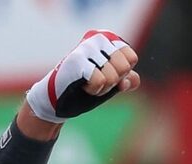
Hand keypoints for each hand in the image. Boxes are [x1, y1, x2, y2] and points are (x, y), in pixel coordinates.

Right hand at [25, 30, 139, 125]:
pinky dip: (94, 89)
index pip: (131, 58)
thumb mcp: (112, 82)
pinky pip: (101, 81)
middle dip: (113, 81)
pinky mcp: (77, 60)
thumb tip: (128, 80)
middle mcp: (98, 38)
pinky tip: (83, 85)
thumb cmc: (86, 86)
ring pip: (113, 76)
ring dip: (102, 88)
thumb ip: (127, 79)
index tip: (106, 74)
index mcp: (108, 39)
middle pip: (124, 67)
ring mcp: (87, 47)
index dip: (122, 74)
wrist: (60, 97)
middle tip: (97, 80)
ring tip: (88, 83)